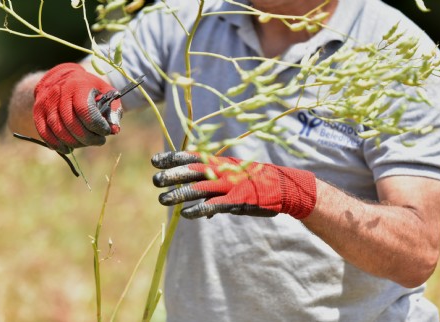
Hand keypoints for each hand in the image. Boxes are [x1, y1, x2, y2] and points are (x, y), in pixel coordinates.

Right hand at [33, 63, 121, 153]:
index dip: (96, 125)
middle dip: (87, 137)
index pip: (85, 110)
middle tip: (98, 141)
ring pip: (57, 129)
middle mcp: (59, 92)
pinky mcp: (38, 111)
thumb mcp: (105, 92)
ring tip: (85, 144)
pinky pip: (44, 132)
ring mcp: (46, 102)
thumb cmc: (88, 88)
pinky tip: (67, 149)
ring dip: (73, 142)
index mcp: (78, 85)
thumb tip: (115, 129)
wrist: (62, 77)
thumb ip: (113, 109)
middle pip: (71, 122)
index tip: (106, 132)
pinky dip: (55, 144)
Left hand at [152, 151, 316, 218]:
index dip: (174, 158)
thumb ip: (217, 189)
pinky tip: (186, 214)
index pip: (193, 157)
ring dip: (179, 194)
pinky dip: (199, 210)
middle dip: (172, 175)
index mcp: (221, 162)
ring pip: (199, 188)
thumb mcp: (236, 178)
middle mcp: (223, 171)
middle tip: (155, 180)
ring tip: (163, 199)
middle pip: (193, 171)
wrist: (284, 187)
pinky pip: (214, 205)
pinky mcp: (237, 200)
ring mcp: (230, 185)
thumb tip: (204, 209)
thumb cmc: (257, 182)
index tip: (156, 160)